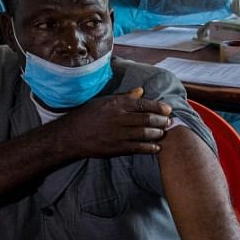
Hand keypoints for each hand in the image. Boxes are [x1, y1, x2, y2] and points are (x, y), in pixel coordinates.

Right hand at [50, 88, 172, 158]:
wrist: (71, 136)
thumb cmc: (87, 115)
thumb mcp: (104, 101)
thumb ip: (124, 97)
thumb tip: (141, 91)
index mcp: (116, 104)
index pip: (143, 104)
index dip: (158, 107)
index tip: (168, 109)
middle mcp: (118, 118)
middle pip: (146, 119)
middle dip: (161, 120)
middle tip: (169, 121)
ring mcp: (117, 134)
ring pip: (144, 133)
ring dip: (157, 133)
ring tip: (163, 132)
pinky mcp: (115, 148)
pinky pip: (137, 148)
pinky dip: (149, 148)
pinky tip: (156, 147)